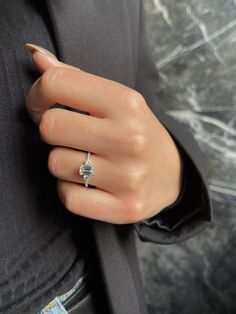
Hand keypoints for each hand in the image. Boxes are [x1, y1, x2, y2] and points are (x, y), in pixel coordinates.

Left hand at [24, 43, 182, 223]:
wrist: (173, 174)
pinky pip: (68, 197)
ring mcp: (128, 177)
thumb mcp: (118, 100)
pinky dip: (69, 190)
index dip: (38, 94)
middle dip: (51, 130)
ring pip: (56, 164)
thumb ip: (76, 78)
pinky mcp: (124, 208)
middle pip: (50, 127)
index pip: (57, 84)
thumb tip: (35, 56)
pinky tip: (86, 184)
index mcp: (127, 103)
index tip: (44, 105)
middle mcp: (130, 139)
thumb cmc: (138, 133)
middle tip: (68, 135)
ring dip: (62, 162)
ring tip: (84, 160)